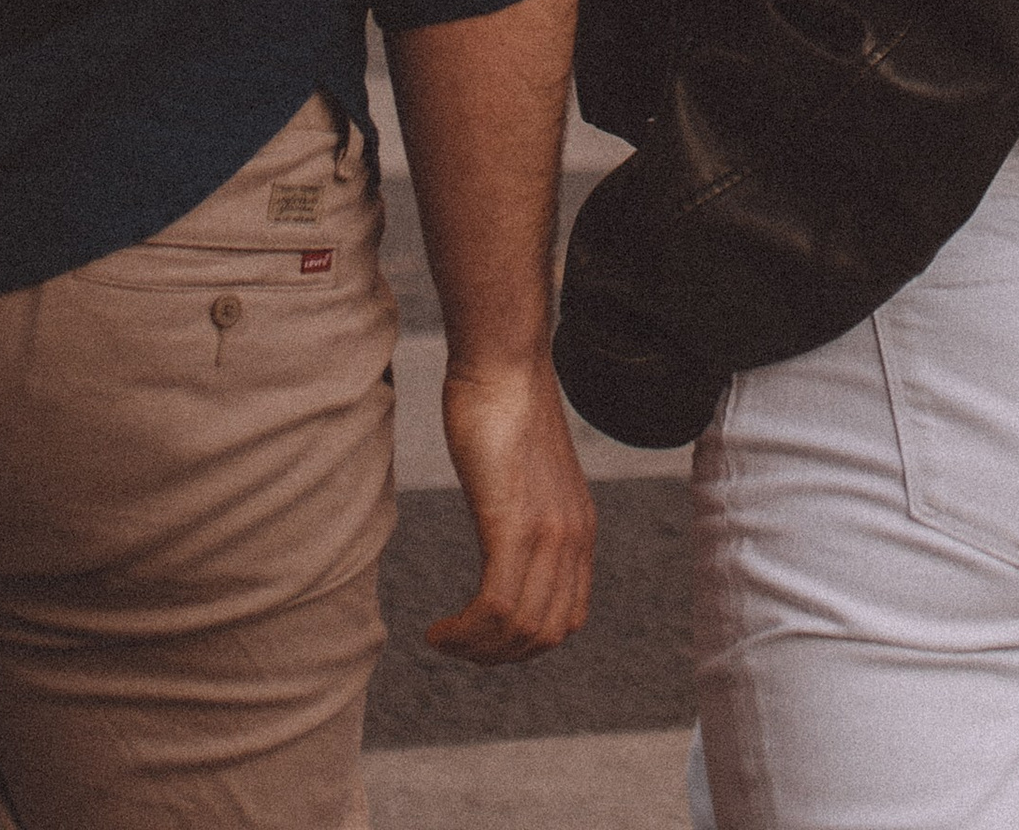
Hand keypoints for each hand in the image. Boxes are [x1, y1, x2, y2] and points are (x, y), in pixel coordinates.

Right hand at [425, 351, 596, 662]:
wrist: (503, 361)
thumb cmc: (504, 404)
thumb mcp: (527, 472)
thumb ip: (528, 511)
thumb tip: (506, 533)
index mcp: (580, 529)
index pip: (567, 619)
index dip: (524, 644)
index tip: (483, 639)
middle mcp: (573, 539)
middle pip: (544, 635)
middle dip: (497, 656)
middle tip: (456, 648)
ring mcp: (547, 533)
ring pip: (519, 630)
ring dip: (475, 650)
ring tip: (442, 641)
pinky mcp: (512, 523)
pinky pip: (495, 607)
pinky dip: (463, 632)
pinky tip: (438, 629)